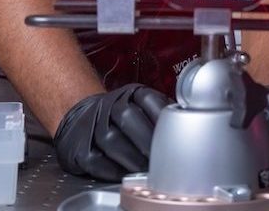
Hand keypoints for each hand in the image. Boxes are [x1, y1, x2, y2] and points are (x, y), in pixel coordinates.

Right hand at [52, 83, 170, 180]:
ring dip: (132, 159)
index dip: (162, 116)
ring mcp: (91, 125)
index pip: (148, 99)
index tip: (174, 134)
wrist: (82, 117)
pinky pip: (96, 160)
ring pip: (112, 140)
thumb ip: (162, 113)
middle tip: (162, 158)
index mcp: (129, 94)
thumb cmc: (119, 116)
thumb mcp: (140, 105)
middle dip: (148, 141)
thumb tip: (189, 126)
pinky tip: (125, 174)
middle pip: (128, 117)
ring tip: (146, 170)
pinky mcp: (80, 147)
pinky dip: (112, 170)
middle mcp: (109, 105)